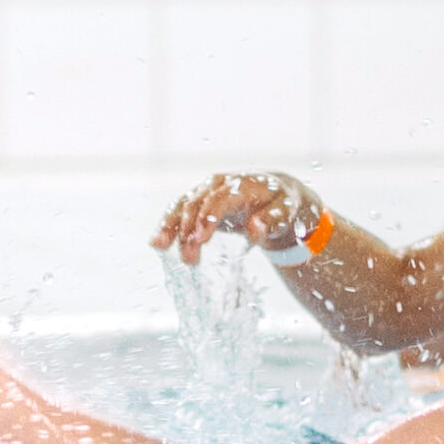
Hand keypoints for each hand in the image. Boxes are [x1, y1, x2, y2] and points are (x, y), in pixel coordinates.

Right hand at [150, 172, 322, 264]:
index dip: (208, 218)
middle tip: (188, 258)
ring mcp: (206, 191)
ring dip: (171, 227)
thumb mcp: (285, 212)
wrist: (275, 194)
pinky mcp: (199, 202)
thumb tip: (255, 230)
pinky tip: (157, 243)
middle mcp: (218, 185)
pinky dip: (168, 226)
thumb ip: (272, 221)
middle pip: (197, 204)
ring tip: (160, 247)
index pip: (219, 200)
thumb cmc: (281, 204)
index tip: (200, 240)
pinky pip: (179, 212)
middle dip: (189, 231)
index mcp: (240, 185)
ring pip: (182, 206)